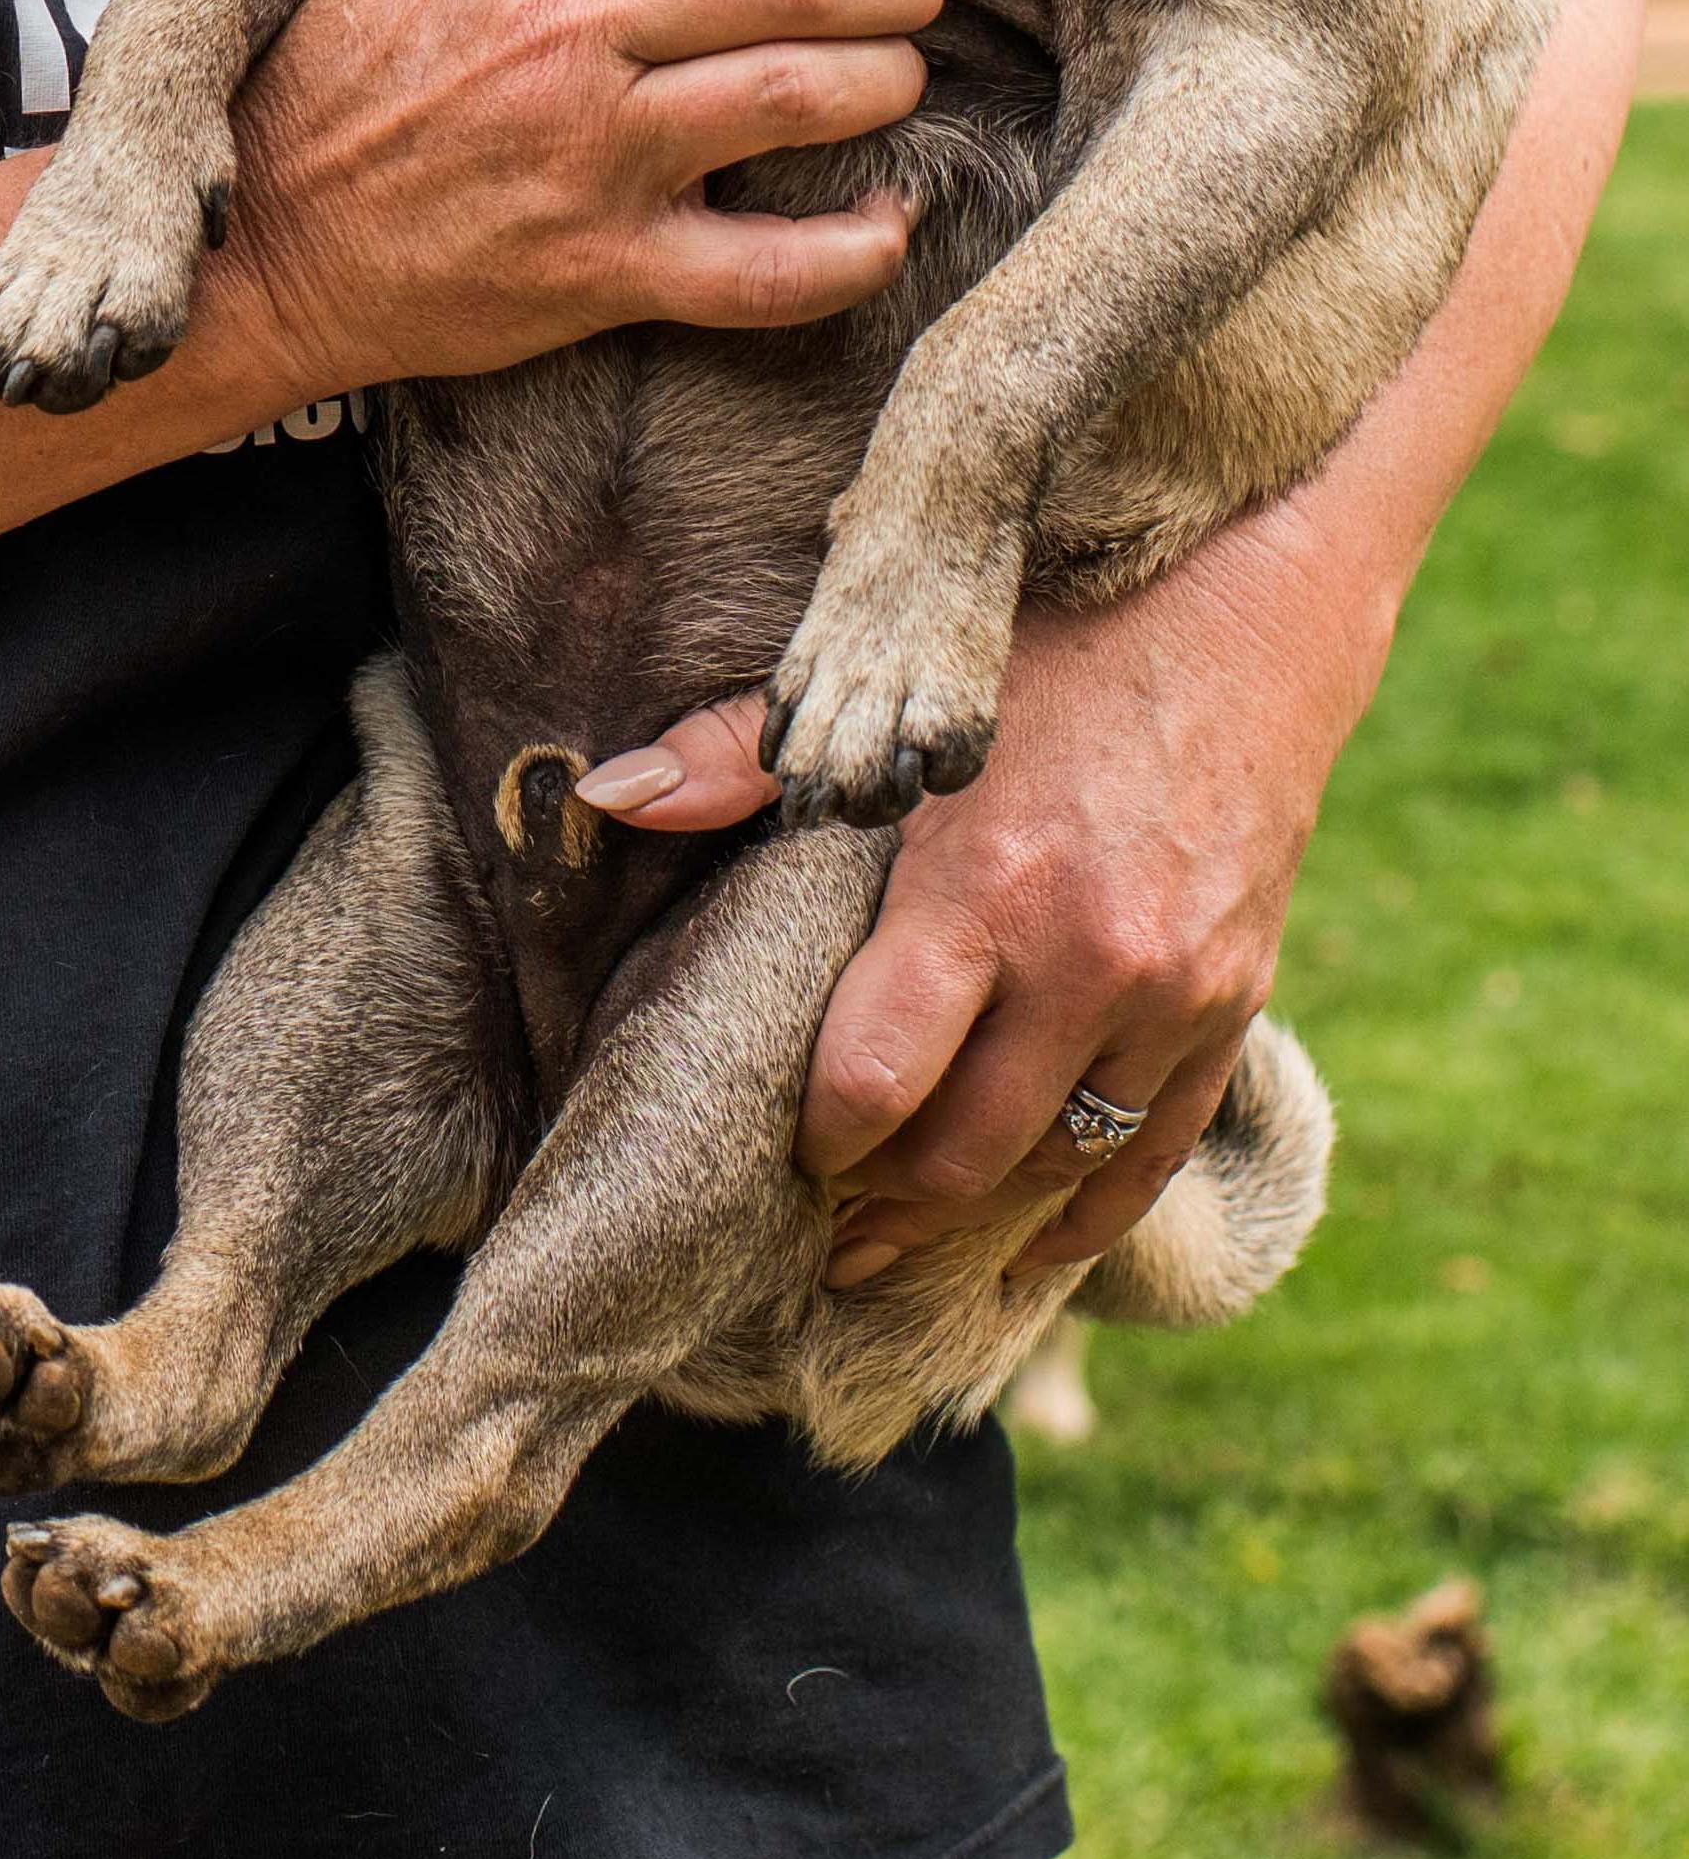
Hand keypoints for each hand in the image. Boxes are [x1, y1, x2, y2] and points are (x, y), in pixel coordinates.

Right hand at [232, 0, 969, 394]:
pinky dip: (854, 253)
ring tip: (890, 81)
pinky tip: (885, 226)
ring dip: (888, 88)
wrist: (265, 232)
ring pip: (808, 100)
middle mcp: (587, 21)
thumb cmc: (354, 49)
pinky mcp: (605, 268)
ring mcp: (599, 150)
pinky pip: (769, 272)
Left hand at [575, 530, 1355, 1275]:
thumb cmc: (1050, 640)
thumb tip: (608, 796)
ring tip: (897, 1239)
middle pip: (961, 1154)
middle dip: (882, 1205)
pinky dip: (1086, 1214)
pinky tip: (1028, 1242)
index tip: (784, 1142)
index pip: (874, 1079)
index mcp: (982, 885)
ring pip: (1053, 1168)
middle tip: (826, 1225)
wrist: (1249, 616)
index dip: (817, 1136)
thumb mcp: (900, 682)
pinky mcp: (1233, 1009)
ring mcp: (1172, 997)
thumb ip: (744, 754)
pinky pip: (1153, 1157)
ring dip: (971, 1218)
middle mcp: (1086, 961)